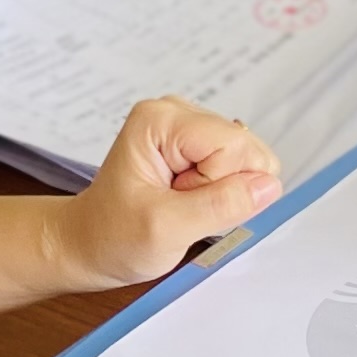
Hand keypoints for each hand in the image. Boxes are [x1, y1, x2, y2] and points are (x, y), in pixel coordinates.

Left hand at [45, 97, 280, 290]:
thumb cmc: (113, 237)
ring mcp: (187, 127)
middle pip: (244, 149)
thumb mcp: (167, 229)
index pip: (236, 146)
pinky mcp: (196, 145)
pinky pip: (236, 168)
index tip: (179, 200)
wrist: (87, 245)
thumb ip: (221, 205)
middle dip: (223, 187)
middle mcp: (176, 112)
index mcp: (162, 120)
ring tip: (177, 203)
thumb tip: (270, 186)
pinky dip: (217, 192)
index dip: (219, 185)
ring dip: (219, 192)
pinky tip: (184, 199)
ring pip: (244, 160)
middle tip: (179, 205)